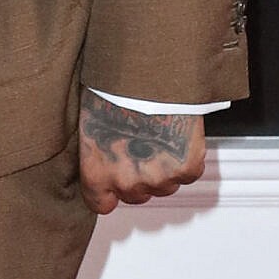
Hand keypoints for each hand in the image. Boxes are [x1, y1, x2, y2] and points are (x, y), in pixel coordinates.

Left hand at [78, 92, 205, 216]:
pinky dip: (187, 159)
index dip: (110, 192)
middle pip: (137, 195)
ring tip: (160, 138)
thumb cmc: (114, 91)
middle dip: (139, 177)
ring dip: (164, 169)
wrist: (147, 75)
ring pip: (165, 186)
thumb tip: (104, 160)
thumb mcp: (89, 126)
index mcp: (97, 173)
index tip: (114, 184)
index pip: (102, 204)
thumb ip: (97, 155)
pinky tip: (178, 137)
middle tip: (141, 147)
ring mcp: (159, 178)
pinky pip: (189, 173)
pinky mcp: (187, 168)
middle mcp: (127, 182)